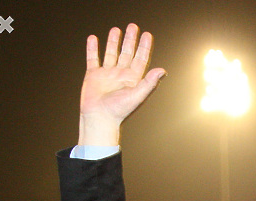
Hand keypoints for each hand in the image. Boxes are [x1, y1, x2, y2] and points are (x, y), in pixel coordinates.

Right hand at [79, 23, 165, 144]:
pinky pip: (93, 59)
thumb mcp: (138, 95)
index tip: (147, 34)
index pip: (141, 59)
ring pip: (111, 54)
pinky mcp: (93, 76)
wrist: (99, 118)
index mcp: (133, 79)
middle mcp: (121, 75)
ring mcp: (107, 74)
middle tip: (133, 26)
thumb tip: (163, 70)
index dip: (144, 47)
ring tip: (116, 29)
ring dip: (114, 42)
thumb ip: (150, 82)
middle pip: (127, 53)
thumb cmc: (119, 110)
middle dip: (130, 40)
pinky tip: (94, 39)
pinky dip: (93, 49)